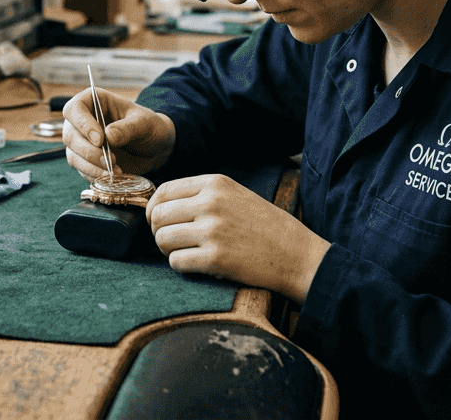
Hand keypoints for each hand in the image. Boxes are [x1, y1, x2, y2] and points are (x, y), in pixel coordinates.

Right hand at [62, 89, 174, 181]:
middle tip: (110, 160)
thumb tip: (108, 136)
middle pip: (70, 136)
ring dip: (92, 167)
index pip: (74, 109)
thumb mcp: (145, 123)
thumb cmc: (149, 127)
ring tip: (115, 171)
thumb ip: (128, 128)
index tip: (100, 139)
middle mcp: (83, 121)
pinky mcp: (87, 161)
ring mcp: (83, 143)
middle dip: (88, 152)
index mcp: (94, 102)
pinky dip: (96, 176)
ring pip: (73, 156)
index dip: (82, 124)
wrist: (155, 148)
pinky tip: (113, 176)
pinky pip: (83, 171)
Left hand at [146, 174, 330, 303]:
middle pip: (158, 216)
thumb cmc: (265, 227)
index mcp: (215, 183)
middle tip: (174, 242)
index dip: (154, 209)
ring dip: (169, 251)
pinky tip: (199, 265)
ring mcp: (212, 230)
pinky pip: (176, 262)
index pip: (163, 191)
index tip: (160, 222)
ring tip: (188, 253)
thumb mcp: (235, 195)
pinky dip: (182, 266)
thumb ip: (202, 195)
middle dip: (159, 232)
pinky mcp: (215, 258)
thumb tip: (159, 205)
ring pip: (162, 239)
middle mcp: (210, 203)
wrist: (296, 255)